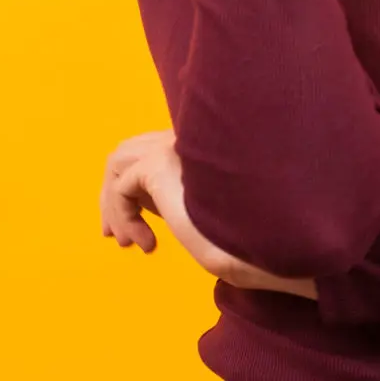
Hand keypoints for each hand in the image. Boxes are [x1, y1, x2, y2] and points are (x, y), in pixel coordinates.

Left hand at [99, 129, 317, 298]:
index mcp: (201, 146)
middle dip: (114, 195)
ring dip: (114, 205)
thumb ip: (176, 198)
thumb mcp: (204, 213)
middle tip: (116, 238)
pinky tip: (145, 242)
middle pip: (128, 152)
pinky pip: (121, 186)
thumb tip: (142, 203)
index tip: (135, 230)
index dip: (135, 189)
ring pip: (118, 164)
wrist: (265, 241)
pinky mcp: (159, 163)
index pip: (151, 150)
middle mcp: (187, 138)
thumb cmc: (248, 237)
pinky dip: (122, 215)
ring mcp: (173, 146)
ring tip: (128, 242)